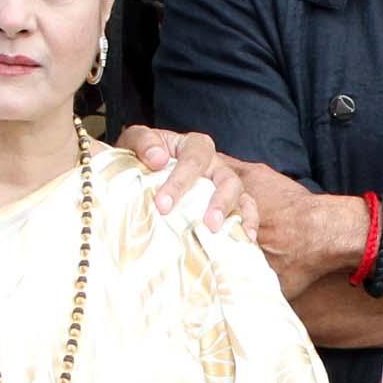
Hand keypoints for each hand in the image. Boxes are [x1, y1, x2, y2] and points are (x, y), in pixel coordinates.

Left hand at [112, 124, 267, 238]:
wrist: (140, 173)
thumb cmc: (142, 156)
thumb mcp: (134, 142)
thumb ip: (143, 143)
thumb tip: (158, 158)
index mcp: (195, 146)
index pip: (194, 160)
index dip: (181, 182)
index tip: (163, 205)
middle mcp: (215, 164)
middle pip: (227, 179)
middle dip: (220, 202)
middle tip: (210, 224)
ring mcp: (223, 185)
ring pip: (241, 196)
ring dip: (239, 216)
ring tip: (230, 235)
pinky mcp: (226, 205)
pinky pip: (244, 212)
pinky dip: (248, 224)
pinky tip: (246, 240)